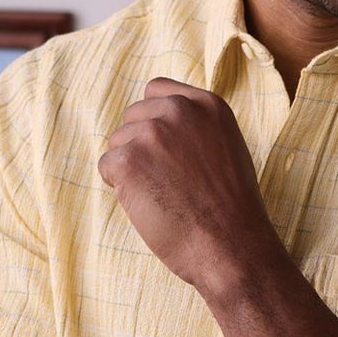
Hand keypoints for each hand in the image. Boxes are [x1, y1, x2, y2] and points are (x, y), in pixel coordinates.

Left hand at [98, 78, 284, 294]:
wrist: (230, 245)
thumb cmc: (230, 209)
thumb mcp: (227, 148)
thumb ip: (197, 128)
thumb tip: (161, 123)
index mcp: (206, 105)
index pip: (157, 91)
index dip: (152, 120)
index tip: (162, 146)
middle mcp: (179, 111)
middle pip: (133, 116)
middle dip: (139, 145)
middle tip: (163, 179)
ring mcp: (152, 133)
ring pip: (117, 142)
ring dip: (130, 167)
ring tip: (160, 194)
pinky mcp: (129, 160)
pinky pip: (106, 166)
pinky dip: (118, 187)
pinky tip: (147, 204)